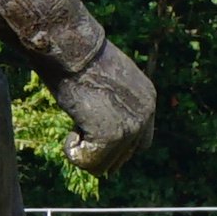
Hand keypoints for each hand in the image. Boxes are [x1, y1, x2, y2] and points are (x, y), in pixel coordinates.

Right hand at [61, 43, 161, 178]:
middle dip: (99, 153)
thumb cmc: (78, 58)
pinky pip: (89, 162)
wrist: (72, 51)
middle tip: (79, 135)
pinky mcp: (112, 135)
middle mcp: (146, 114)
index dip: (115, 147)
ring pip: (105, 165)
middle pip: (125, 157)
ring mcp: (132, 126)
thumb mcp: (104, 81)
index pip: (140, 141)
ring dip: (84, 153)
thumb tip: (97, 123)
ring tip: (73, 130)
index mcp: (147, 98)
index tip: (92, 139)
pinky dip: (73, 152)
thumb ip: (110, 103)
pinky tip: (69, 134)